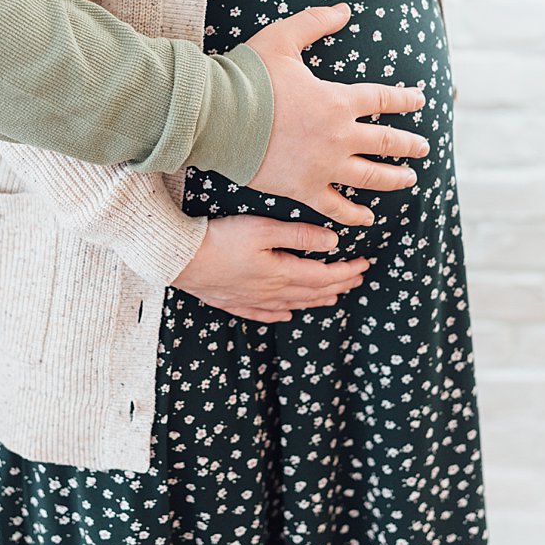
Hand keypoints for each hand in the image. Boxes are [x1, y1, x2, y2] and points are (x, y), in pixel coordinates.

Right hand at [173, 216, 368, 323]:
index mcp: (281, 273)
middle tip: (358, 280)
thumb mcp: (262, 229)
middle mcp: (270, 292)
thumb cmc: (219, 239)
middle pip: (312, 292)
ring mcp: (251, 300)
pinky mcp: (232, 301)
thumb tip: (332, 242)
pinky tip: (285, 315)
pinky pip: (262, 313)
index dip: (347, 271)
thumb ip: (298, 235)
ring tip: (332, 299)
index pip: (324, 275)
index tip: (365, 264)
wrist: (179, 259)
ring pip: (292, 305)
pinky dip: (278, 315)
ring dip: (315, 301)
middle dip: (339, 286)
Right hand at [244, 3, 427, 228]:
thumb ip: (315, 22)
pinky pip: (336, 206)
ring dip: (393, 179)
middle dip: (408, 145)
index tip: (418, 100)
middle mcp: (339, 136)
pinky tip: (367, 218)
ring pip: (370, 177)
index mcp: (338, 101)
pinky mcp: (303, 188)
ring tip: (408, 179)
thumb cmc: (247, 77)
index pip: (383, 100)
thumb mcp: (282, 39)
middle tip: (423, 148)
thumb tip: (344, 9)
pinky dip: (353, 214)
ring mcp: (324, 166)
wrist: (218, 117)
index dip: (404, 99)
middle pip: (386, 143)